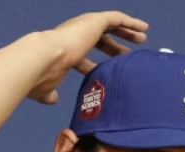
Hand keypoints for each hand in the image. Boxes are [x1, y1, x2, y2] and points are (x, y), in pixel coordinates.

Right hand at [27, 11, 148, 104]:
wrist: (44, 58)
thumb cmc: (41, 75)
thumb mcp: (46, 88)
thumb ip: (50, 93)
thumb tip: (52, 100)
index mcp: (64, 50)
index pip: (82, 55)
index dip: (95, 64)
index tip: (108, 71)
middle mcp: (74, 35)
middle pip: (99, 39)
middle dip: (115, 47)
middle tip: (128, 54)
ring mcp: (84, 26)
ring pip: (110, 25)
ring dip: (126, 32)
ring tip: (142, 39)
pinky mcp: (94, 21)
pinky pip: (117, 18)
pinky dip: (130, 22)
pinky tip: (143, 27)